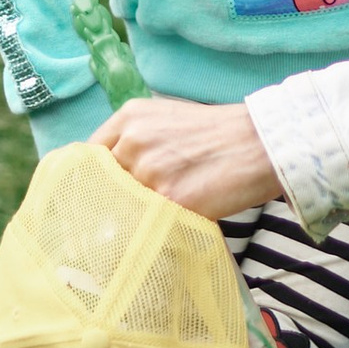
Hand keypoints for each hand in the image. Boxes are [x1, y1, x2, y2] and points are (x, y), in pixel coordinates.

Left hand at [95, 93, 279, 218]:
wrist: (261, 143)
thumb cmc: (219, 134)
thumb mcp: (167, 121)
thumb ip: (135, 142)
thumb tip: (110, 178)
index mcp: (129, 117)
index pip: (87, 157)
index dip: (92, 181)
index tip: (97, 197)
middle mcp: (132, 140)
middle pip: (101, 185)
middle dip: (113, 201)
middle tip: (127, 213)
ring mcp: (148, 171)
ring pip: (122, 208)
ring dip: (135, 218)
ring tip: (158, 218)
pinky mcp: (169, 199)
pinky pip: (147, 224)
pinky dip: (155, 230)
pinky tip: (170, 226)